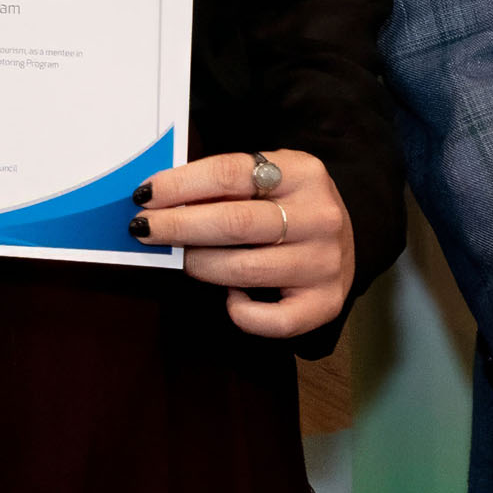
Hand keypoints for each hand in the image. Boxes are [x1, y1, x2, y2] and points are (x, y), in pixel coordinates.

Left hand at [127, 149, 355, 339]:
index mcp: (303, 171)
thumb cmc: (288, 204)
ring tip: (183, 259)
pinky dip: (241, 312)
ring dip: (200, 265)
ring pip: (246, 270)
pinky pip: (273, 321)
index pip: (231, 173)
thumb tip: (160, 200)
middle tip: (143, 229)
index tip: (144, 195)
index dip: (181, 184)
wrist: (349, 236)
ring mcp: (324, 262)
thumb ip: (225, 185)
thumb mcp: (268, 176)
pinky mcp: (325, 303)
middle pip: (235, 223)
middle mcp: (319, 216)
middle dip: (178, 226)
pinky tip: (230, 297)